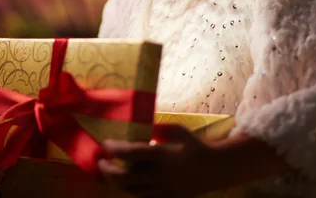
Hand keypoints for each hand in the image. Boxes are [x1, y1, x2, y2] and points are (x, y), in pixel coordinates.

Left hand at [98, 124, 236, 197]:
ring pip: (131, 191)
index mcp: (161, 155)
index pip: (131, 153)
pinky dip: (131, 191)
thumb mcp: (178, 130)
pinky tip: (127, 183)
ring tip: (111, 172)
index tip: (105, 143)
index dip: (115, 149)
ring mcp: (162, 191)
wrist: (214, 169)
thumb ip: (158, 127)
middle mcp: (159, 176)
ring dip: (118, 182)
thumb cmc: (194, 145)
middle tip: (101, 162)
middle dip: (109, 171)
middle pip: (125, 178)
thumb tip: (141, 125)